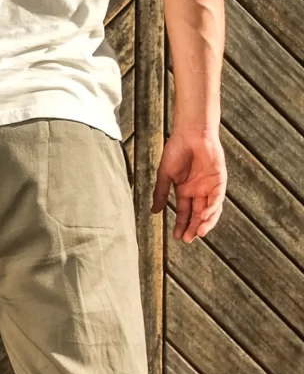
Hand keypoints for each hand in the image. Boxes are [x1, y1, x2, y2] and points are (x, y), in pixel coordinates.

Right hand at [152, 128, 226, 242]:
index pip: (184, 212)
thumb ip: (161, 193)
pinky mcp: (219, 180)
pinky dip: (212, 208)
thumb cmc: (176, 150)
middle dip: (194, 227)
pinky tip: (203, 215)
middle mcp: (198, 191)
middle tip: (188, 239)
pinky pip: (217, 198)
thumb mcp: (165, 175)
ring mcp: (210, 186)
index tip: (177, 237)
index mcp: (185, 190)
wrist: (190, 134)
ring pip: (210, 210)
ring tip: (198, 233)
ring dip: (205, 222)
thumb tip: (155, 211)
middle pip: (198, 214)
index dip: (181, 224)